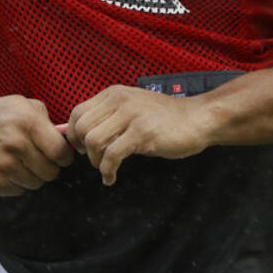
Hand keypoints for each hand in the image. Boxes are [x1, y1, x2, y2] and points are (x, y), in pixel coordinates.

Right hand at [0, 94, 74, 195]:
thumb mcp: (24, 104)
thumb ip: (47, 121)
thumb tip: (67, 141)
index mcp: (27, 123)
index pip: (60, 153)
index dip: (64, 157)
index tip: (59, 156)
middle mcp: (16, 144)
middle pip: (50, 172)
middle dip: (48, 167)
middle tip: (37, 159)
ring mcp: (3, 165)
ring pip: (36, 184)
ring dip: (32, 176)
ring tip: (20, 162)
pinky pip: (18, 191)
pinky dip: (16, 183)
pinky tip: (7, 169)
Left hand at [66, 86, 212, 185]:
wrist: (198, 118)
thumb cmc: (165, 119)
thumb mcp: (132, 110)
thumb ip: (109, 119)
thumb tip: (81, 139)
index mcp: (113, 94)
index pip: (77, 113)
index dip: (73, 134)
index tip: (82, 148)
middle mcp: (119, 101)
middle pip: (81, 128)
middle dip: (83, 150)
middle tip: (95, 160)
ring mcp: (131, 116)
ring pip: (93, 141)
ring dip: (95, 161)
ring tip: (105, 168)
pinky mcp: (142, 133)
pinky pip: (112, 155)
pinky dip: (107, 171)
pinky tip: (111, 177)